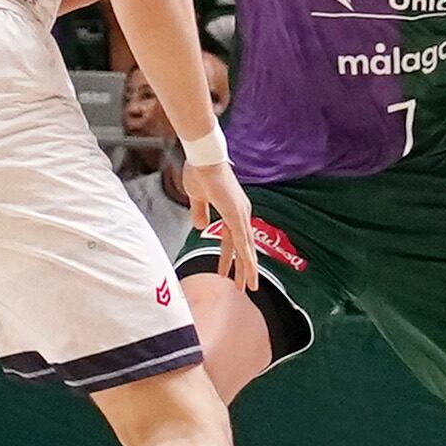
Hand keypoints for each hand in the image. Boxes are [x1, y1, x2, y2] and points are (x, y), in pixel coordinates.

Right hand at [186, 159, 263, 295]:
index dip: (231, 257)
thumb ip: (200, 212)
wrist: (203, 157)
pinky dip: (245, 256)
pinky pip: (241, 240)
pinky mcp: (236, 213)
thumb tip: (201, 226)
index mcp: (232, 210)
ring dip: (247, 268)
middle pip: (243, 247)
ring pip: (246, 248)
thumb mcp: (197, 197)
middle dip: (243, 268)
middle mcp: (240, 213)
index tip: (228, 272)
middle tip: (245, 287)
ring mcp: (240, 213)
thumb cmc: (199, 171)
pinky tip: (248, 269)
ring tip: (248, 287)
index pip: (233, 240)